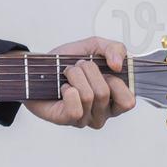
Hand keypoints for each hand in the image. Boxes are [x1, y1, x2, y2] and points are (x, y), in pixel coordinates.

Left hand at [18, 37, 135, 128]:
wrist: (37, 67)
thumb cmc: (67, 61)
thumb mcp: (94, 47)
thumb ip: (115, 49)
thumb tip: (119, 65)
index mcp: (114, 98)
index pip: (128, 100)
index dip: (116, 81)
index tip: (103, 69)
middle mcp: (102, 112)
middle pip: (104, 92)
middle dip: (87, 70)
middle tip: (77, 67)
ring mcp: (86, 119)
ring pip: (88, 96)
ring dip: (74, 76)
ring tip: (66, 75)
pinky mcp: (68, 120)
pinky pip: (76, 109)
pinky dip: (67, 91)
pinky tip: (62, 89)